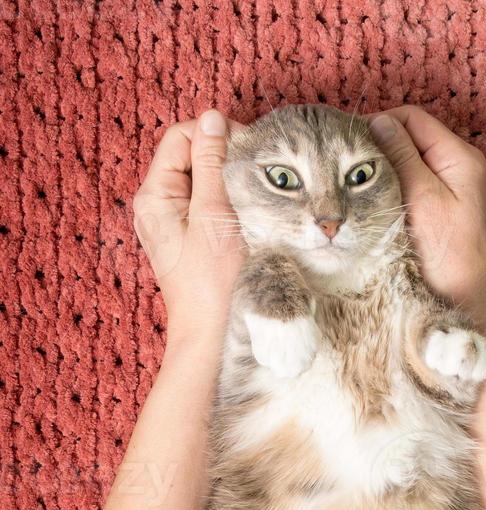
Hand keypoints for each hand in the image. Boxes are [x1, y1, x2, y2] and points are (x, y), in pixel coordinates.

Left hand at [133, 109, 244, 345]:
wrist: (211, 337)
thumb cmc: (213, 284)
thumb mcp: (214, 215)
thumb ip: (212, 164)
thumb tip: (212, 118)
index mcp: (154, 195)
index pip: (180, 136)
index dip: (213, 135)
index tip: (246, 152)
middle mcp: (157, 206)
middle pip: (191, 156)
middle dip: (223, 159)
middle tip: (254, 177)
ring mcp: (173, 223)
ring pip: (203, 180)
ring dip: (229, 182)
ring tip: (251, 199)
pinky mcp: (190, 239)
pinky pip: (207, 205)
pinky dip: (228, 203)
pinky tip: (245, 218)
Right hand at [369, 106, 485, 345]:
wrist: (467, 302)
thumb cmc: (450, 254)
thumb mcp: (424, 198)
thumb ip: (403, 157)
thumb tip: (379, 122)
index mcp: (459, 157)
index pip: (412, 119)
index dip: (379, 124)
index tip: (347, 144)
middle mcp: (455, 168)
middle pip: (409, 139)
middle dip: (378, 147)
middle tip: (345, 166)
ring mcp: (447, 191)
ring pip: (405, 164)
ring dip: (381, 171)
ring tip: (353, 185)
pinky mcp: (436, 213)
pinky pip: (408, 188)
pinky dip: (388, 190)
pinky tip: (370, 203)